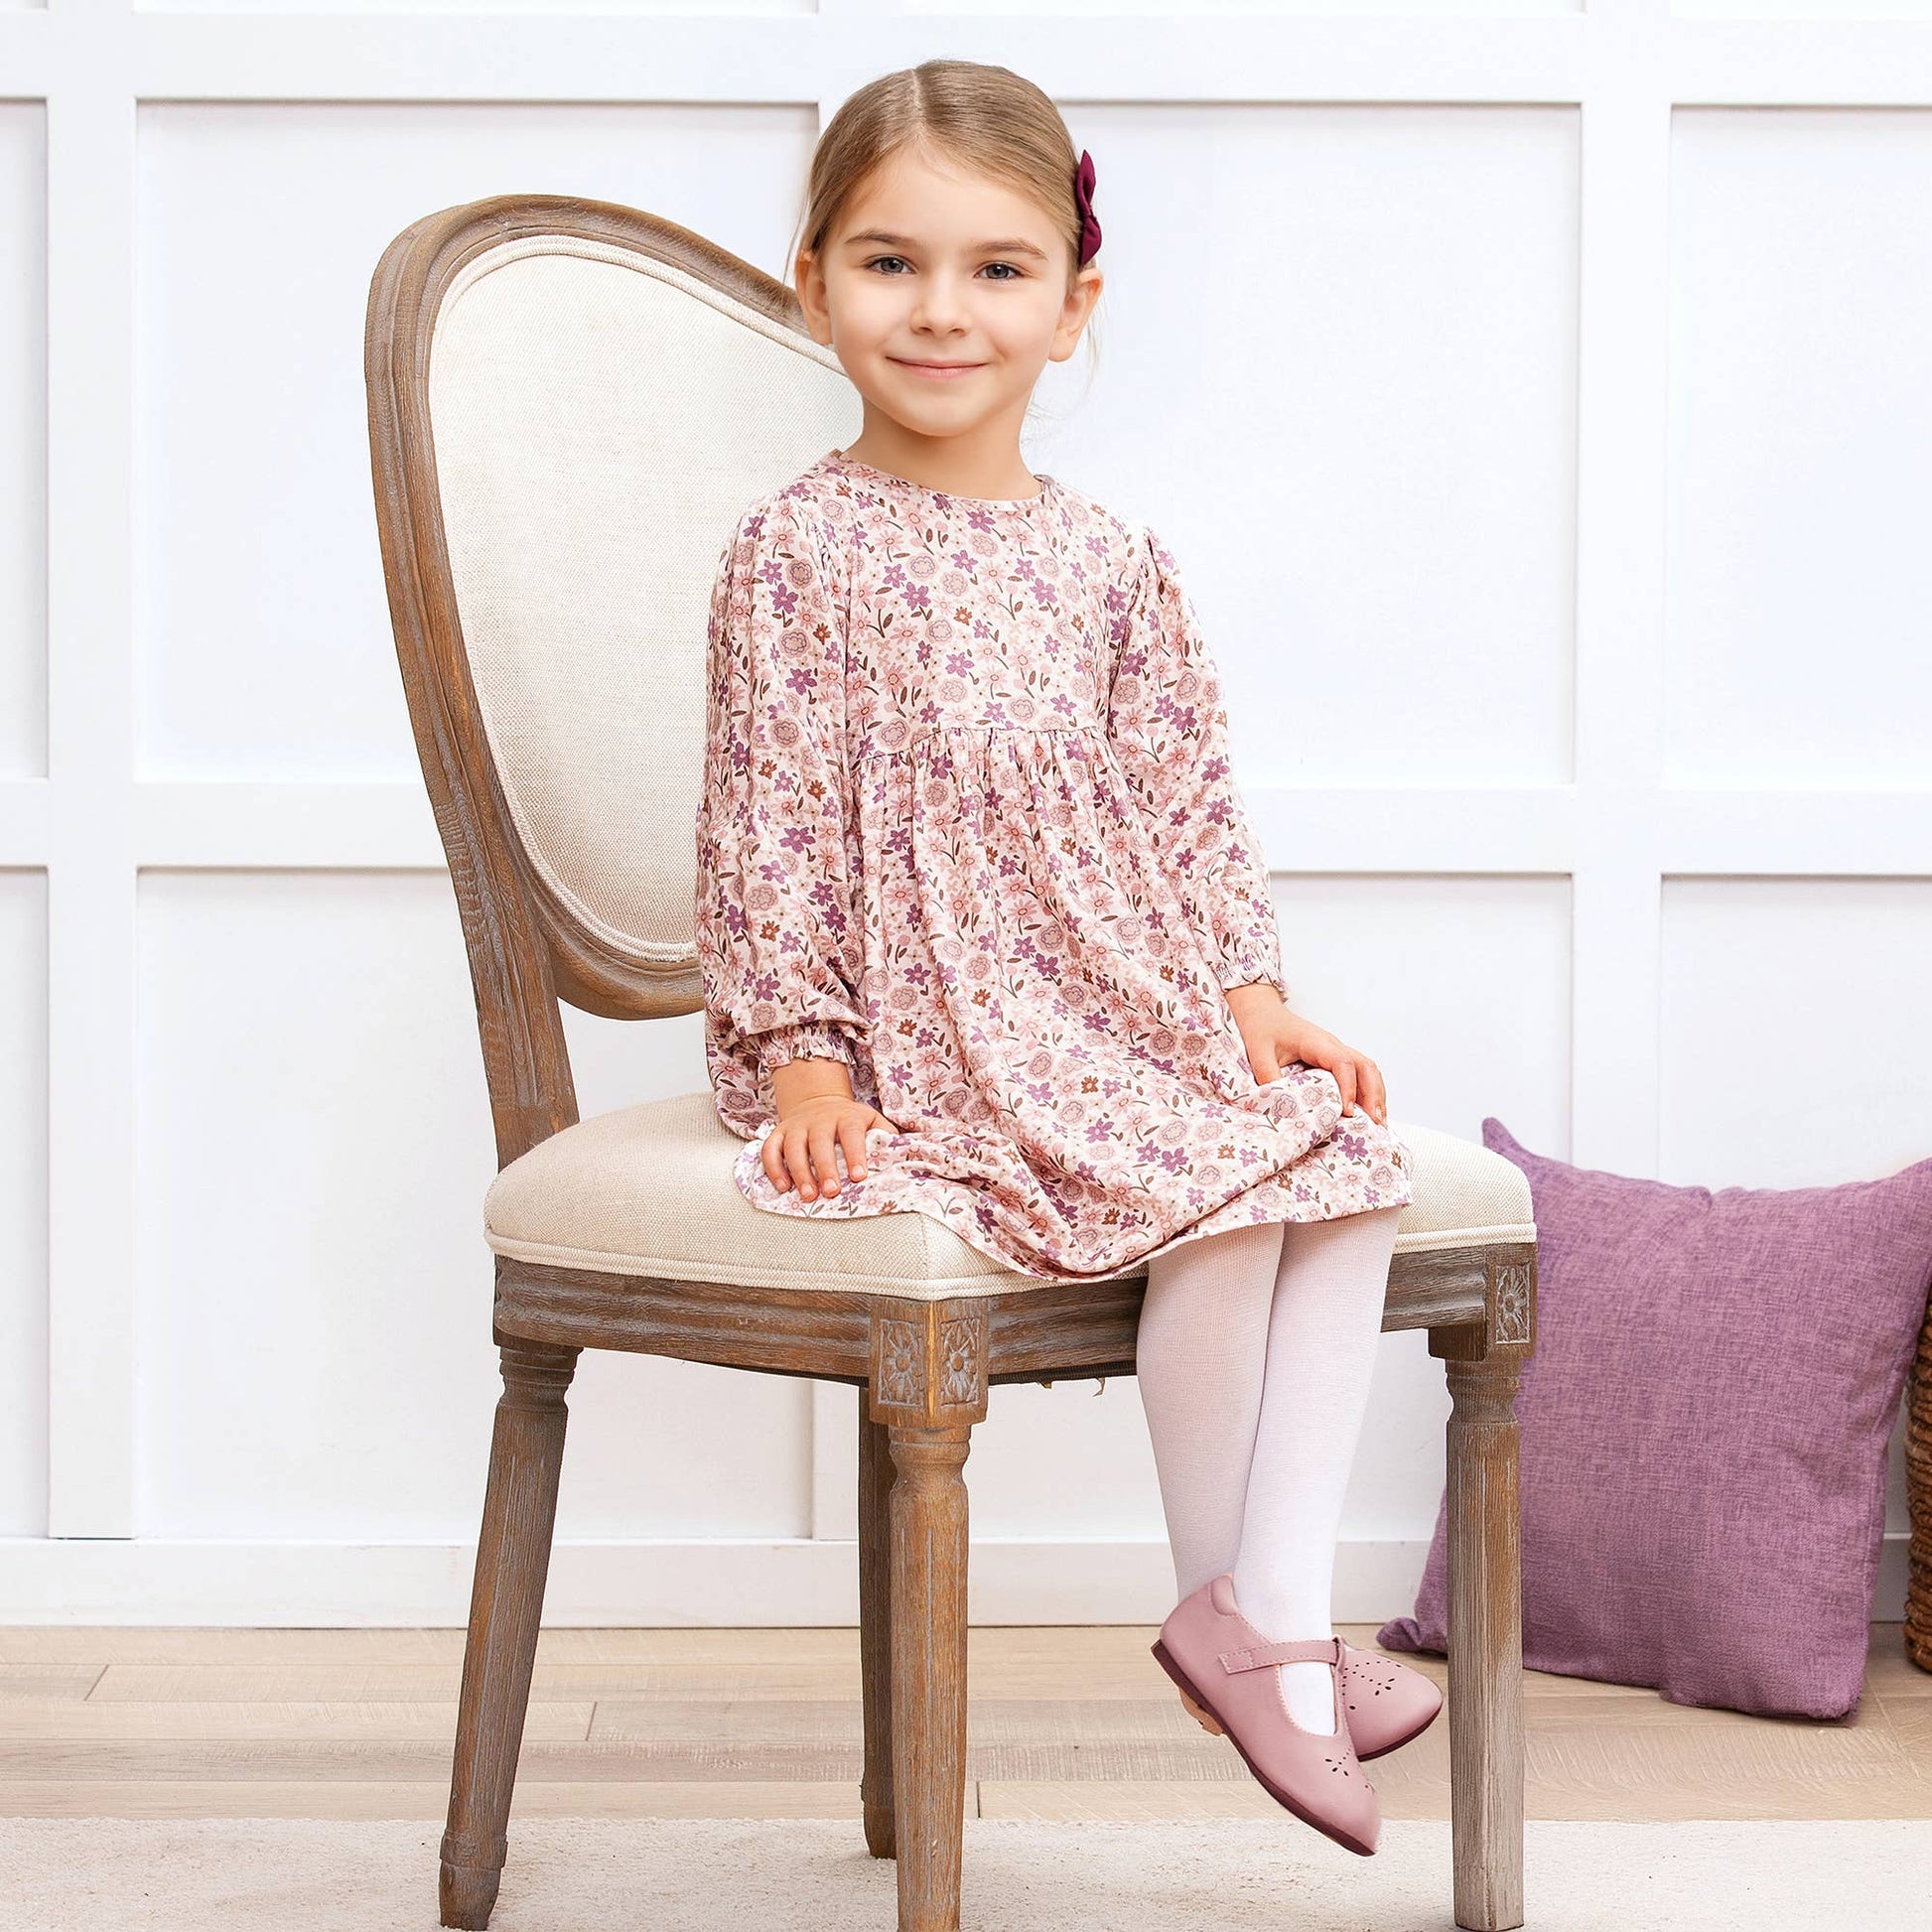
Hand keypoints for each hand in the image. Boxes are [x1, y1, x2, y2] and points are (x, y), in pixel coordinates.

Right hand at [763, 1093, 900, 1200]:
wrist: (817, 1101)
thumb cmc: (850, 1122)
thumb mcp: (872, 1121)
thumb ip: (886, 1137)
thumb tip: (906, 1155)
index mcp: (847, 1117)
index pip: (851, 1133)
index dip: (855, 1154)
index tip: (859, 1177)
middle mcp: (819, 1119)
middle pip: (820, 1141)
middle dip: (825, 1167)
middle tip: (832, 1192)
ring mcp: (797, 1125)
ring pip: (793, 1147)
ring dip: (798, 1172)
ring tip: (808, 1195)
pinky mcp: (779, 1132)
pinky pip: (770, 1149)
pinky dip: (773, 1168)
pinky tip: (782, 1187)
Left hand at [1225, 984, 1388, 1125]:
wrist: (1263, 1012)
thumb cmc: (1263, 1029)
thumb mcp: (1258, 1054)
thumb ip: (1269, 1077)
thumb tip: (1282, 1107)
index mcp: (1316, 1042)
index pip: (1343, 1063)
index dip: (1349, 1087)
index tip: (1347, 1111)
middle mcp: (1333, 1046)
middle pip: (1365, 1066)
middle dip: (1373, 1095)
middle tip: (1375, 1124)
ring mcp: (1337, 1052)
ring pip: (1368, 1070)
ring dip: (1376, 1095)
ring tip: (1378, 1123)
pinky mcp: (1335, 1060)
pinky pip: (1360, 1074)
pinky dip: (1369, 1092)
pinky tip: (1369, 1112)